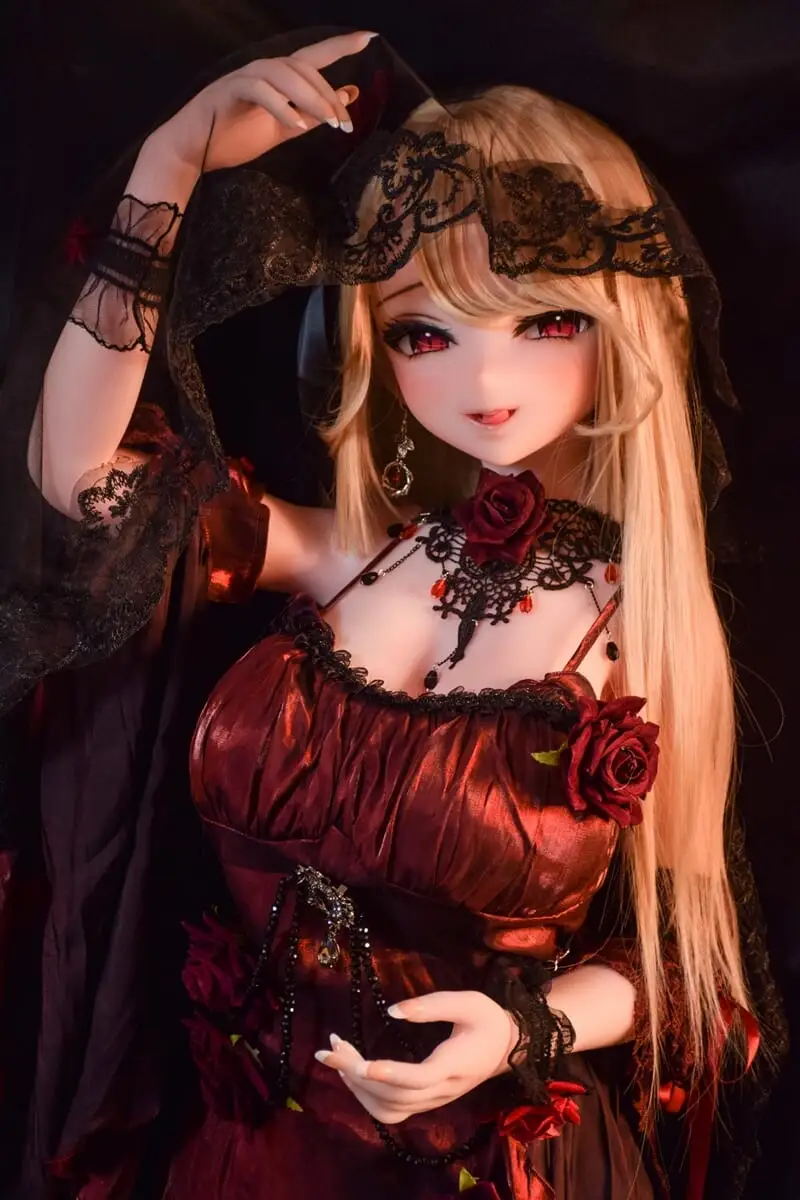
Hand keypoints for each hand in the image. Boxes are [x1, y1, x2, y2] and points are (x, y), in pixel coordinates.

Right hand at [148, 30, 375, 174]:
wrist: (194, 152)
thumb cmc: (235, 137)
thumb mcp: (284, 129)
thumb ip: (313, 115)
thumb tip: (347, 95)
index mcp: (277, 79)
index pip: (313, 58)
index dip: (339, 46)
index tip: (368, 38)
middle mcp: (262, 70)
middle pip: (303, 68)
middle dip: (328, 94)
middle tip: (345, 124)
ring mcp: (244, 77)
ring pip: (284, 74)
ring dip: (311, 98)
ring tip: (329, 124)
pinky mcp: (228, 91)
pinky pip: (260, 90)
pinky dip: (281, 106)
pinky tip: (296, 123)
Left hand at [314, 990, 517, 1124]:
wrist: (507, 1049)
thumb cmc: (487, 1020)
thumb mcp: (468, 1001)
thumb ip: (431, 1004)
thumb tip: (391, 1011)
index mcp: (455, 1065)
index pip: (420, 1078)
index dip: (390, 1073)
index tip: (361, 1063)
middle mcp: (442, 1091)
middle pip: (395, 1096)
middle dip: (357, 1074)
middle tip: (329, 1048)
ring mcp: (433, 1101)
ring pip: (389, 1109)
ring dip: (357, 1088)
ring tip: (336, 1056)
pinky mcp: (426, 1102)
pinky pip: (391, 1110)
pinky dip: (366, 1095)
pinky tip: (352, 1071)